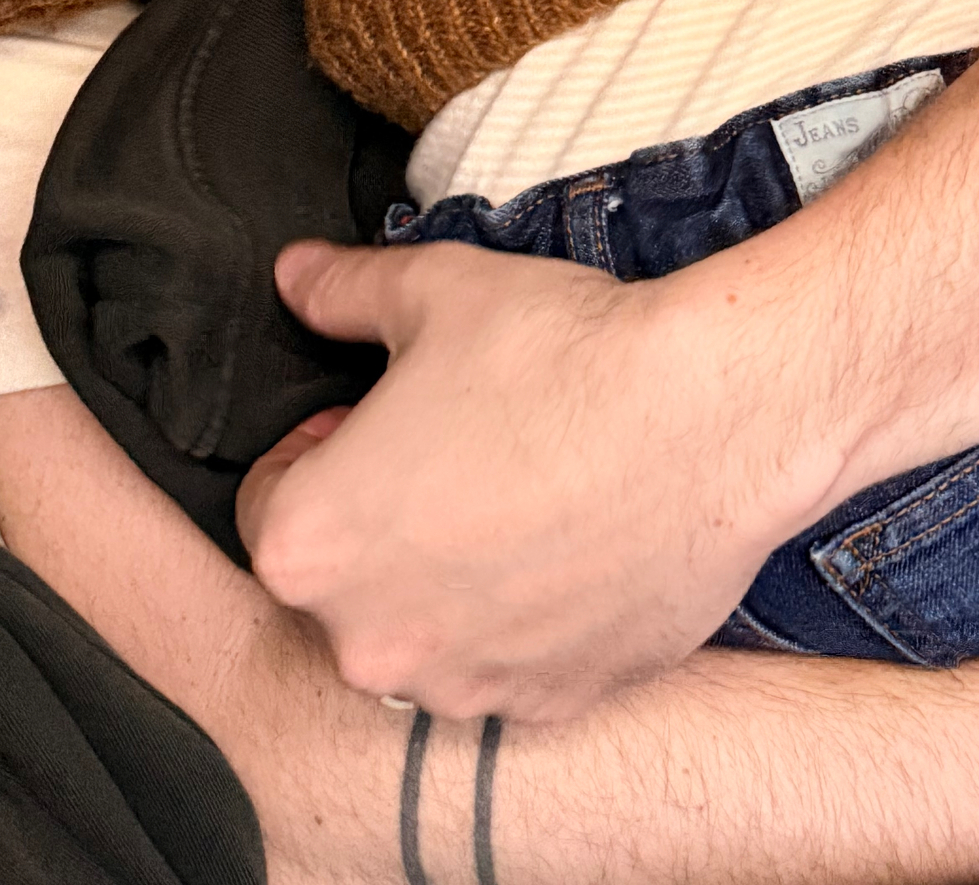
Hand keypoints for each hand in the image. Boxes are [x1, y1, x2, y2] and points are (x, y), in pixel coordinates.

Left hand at [239, 238, 829, 721]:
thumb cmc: (559, 353)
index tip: (382, 420)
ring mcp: (464, 685)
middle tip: (460, 450)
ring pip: (427, 632)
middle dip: (384, 523)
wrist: (709, 417)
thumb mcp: (432, 291)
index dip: (324, 449)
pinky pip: (514, 665)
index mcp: (309, 545)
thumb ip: (343, 293)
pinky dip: (531, 620)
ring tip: (525, 495)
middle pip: (345, 580)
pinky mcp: (553, 703)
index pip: (270, 502)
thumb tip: (293, 276)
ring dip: (453, 581)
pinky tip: (577, 545)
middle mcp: (368, 640)